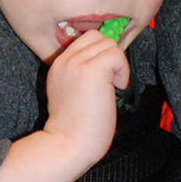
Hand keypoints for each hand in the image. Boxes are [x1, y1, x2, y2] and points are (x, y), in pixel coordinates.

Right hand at [44, 30, 129, 168]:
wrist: (67, 144)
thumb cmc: (74, 128)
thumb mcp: (69, 93)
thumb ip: (80, 74)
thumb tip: (106, 64)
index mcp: (58, 65)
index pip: (84, 39)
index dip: (100, 53)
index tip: (105, 75)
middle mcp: (65, 61)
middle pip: (96, 37)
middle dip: (109, 55)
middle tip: (110, 80)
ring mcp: (77, 63)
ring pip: (108, 43)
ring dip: (117, 63)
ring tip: (112, 86)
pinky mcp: (93, 70)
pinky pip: (116, 55)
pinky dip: (122, 70)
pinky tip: (116, 88)